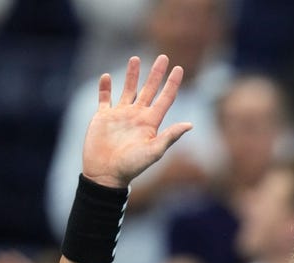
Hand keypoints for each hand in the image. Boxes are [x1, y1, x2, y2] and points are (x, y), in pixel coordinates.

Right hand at [82, 55, 192, 188]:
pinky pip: (104, 98)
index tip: (179, 68)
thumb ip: (170, 136)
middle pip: (149, 90)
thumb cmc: (131, 167)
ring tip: (135, 58)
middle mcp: (137, 116)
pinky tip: (106, 77)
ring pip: (128, 90)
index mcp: (150, 123)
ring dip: (132, 75)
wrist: (106, 175)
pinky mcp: (103, 118)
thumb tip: (190, 125)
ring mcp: (120, 116)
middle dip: (156, 74)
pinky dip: (104, 88)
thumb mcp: (153, 152)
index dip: (172, 84)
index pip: (165, 99)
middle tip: (163, 56)